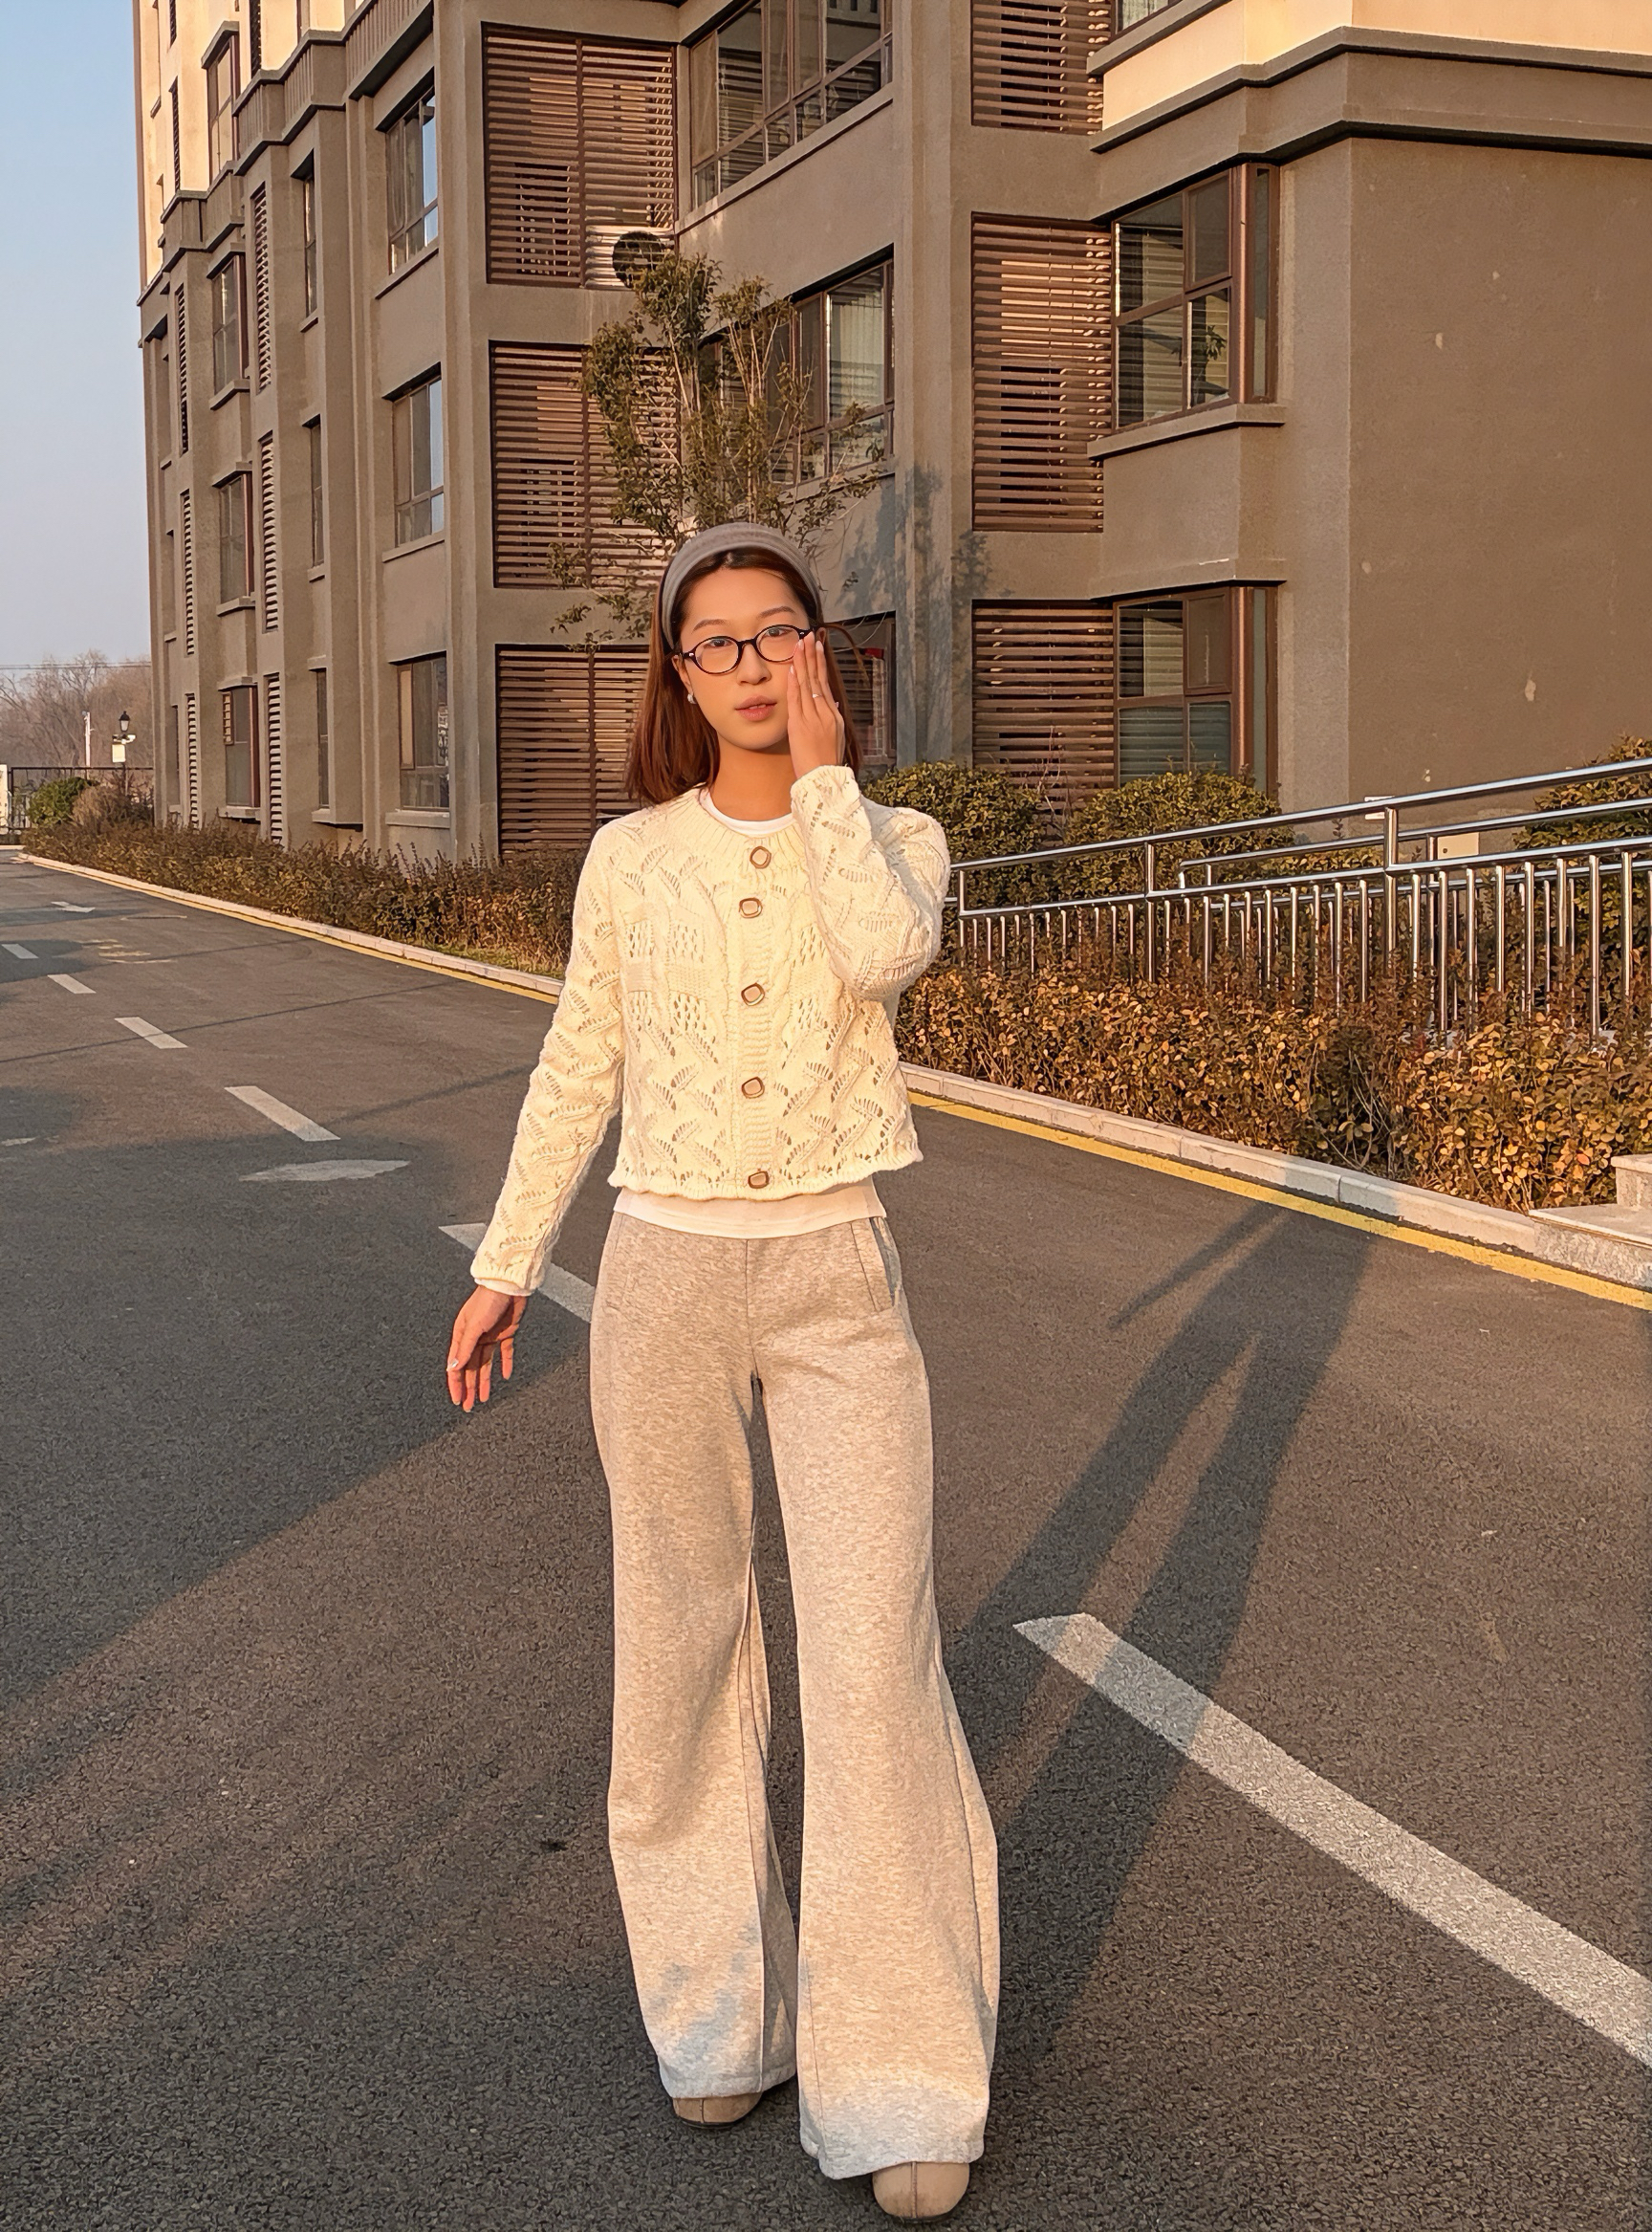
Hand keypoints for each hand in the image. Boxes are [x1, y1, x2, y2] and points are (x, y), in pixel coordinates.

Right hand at [446, 1285, 527, 1409]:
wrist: (509, 1285)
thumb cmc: (488, 1300)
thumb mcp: (474, 1326)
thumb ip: (465, 1348)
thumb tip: (453, 1368)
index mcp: (462, 1334)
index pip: (456, 1365)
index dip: (456, 1384)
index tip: (457, 1400)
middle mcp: (474, 1337)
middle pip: (470, 1368)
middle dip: (469, 1388)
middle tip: (468, 1406)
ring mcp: (490, 1336)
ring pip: (485, 1364)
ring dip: (484, 1381)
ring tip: (483, 1398)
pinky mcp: (506, 1333)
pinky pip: (505, 1353)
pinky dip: (505, 1364)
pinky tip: (505, 1376)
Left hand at [786, 631, 845, 784]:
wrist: (823, 781)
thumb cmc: (826, 765)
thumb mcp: (835, 739)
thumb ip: (831, 719)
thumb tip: (830, 702)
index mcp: (834, 717)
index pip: (825, 684)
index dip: (820, 665)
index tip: (817, 648)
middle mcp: (826, 714)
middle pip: (818, 679)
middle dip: (813, 656)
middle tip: (809, 636)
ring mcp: (813, 719)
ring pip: (808, 685)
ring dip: (803, 663)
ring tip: (800, 644)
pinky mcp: (801, 726)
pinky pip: (797, 700)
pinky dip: (795, 683)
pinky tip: (793, 668)